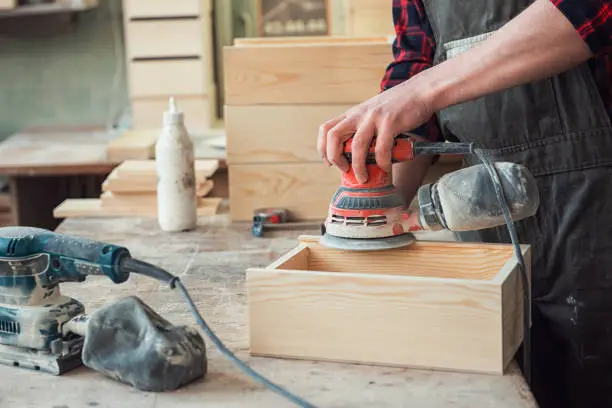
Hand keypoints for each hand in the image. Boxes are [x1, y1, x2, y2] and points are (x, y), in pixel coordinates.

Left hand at [317, 77, 434, 183]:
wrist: (421, 91)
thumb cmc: (399, 106)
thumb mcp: (373, 114)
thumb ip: (364, 129)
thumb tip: (360, 155)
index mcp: (353, 114)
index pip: (326, 129)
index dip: (323, 148)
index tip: (329, 163)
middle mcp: (359, 114)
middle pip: (334, 136)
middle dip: (334, 157)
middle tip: (344, 170)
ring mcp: (373, 117)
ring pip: (356, 146)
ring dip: (357, 166)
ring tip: (363, 177)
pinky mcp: (390, 122)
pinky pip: (381, 148)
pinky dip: (382, 162)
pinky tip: (385, 167)